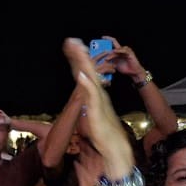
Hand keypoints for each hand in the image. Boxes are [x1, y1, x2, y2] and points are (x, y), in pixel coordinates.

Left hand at [62, 39, 132, 168]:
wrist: (114, 145)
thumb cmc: (103, 132)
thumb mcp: (91, 113)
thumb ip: (87, 102)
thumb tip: (83, 96)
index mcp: (94, 93)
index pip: (84, 73)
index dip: (78, 59)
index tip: (71, 45)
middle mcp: (97, 93)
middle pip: (86, 70)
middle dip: (79, 54)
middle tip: (71, 40)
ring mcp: (98, 100)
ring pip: (90, 77)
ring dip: (83, 62)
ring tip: (77, 48)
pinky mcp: (97, 110)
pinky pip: (92, 95)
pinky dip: (87, 84)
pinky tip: (81, 75)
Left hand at [94, 37, 146, 82]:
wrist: (133, 72)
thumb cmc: (124, 68)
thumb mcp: (114, 64)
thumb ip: (109, 60)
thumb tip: (102, 59)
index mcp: (118, 51)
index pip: (112, 43)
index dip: (108, 39)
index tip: (102, 37)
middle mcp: (122, 49)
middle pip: (114, 42)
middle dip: (108, 40)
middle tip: (102, 39)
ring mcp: (126, 50)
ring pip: (117, 49)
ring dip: (111, 53)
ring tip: (106, 58)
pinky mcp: (130, 53)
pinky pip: (124, 50)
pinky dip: (119, 51)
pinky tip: (115, 51)